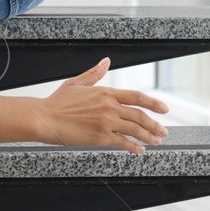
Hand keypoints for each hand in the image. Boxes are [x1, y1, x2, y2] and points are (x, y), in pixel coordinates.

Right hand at [33, 58, 169, 152]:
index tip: (164, 109)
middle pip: (140, 115)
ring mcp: (106, 122)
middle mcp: (109, 107)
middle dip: (155, 125)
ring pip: (135, 129)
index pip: (136, 97)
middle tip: (163, 131)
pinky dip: (134, 147)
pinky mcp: (100, 137)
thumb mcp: (77, 83)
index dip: (153, 103)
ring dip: (148, 136)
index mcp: (105, 92)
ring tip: (155, 141)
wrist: (45, 118)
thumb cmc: (58, 102)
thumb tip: (106, 61)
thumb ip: (94, 73)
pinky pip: (123, 142)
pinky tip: (139, 150)